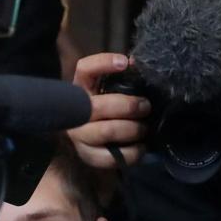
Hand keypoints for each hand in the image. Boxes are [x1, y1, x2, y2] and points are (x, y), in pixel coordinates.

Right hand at [70, 53, 151, 169]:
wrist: (94, 149)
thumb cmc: (108, 115)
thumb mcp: (111, 95)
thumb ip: (121, 82)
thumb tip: (136, 64)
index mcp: (80, 90)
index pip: (84, 70)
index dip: (102, 63)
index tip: (125, 63)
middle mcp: (74, 113)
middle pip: (98, 106)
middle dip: (128, 106)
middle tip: (146, 107)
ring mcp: (79, 136)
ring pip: (108, 131)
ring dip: (133, 129)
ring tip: (144, 128)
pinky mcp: (89, 157)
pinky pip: (115, 156)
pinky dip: (134, 151)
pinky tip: (141, 147)